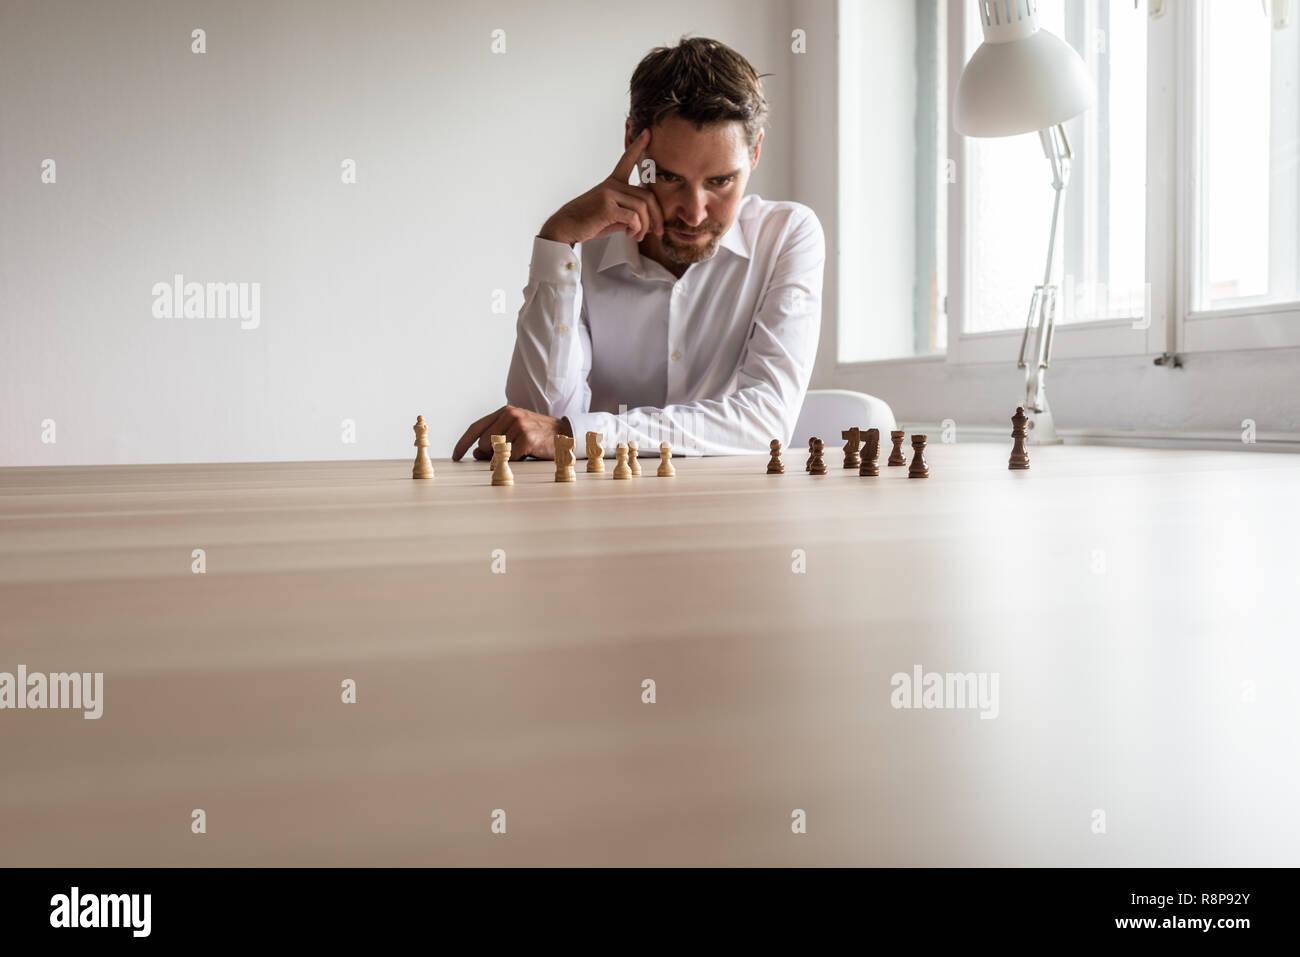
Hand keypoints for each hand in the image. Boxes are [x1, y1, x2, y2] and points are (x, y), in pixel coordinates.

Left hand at [453, 405, 561, 460]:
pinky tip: (529, 452)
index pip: (476, 428)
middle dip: (490, 453)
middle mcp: (510, 415)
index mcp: (505, 412)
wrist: (565, 433)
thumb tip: (477, 453)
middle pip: (484, 443)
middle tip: (509, 453)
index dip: (463, 443)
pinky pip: (511, 457)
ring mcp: (519, 425)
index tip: (456, 456)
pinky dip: (518, 460)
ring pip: (496, 451)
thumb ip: (494, 440)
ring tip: (523, 449)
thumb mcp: (514, 433)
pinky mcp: (527, 438)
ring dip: (507, 456)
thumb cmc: (538, 435)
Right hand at [538, 128, 664, 245]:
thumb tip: (647, 223)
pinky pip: (633, 217)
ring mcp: (608, 194)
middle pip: (647, 195)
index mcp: (612, 183)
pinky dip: (636, 229)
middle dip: (657, 215)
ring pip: (642, 207)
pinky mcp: (607, 207)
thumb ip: (629, 214)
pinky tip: (630, 234)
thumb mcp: (611, 215)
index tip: (647, 132)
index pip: (627, 160)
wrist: (565, 227)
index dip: (638, 146)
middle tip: (658, 231)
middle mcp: (611, 185)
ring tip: (639, 236)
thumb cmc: (588, 222)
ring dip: (645, 226)